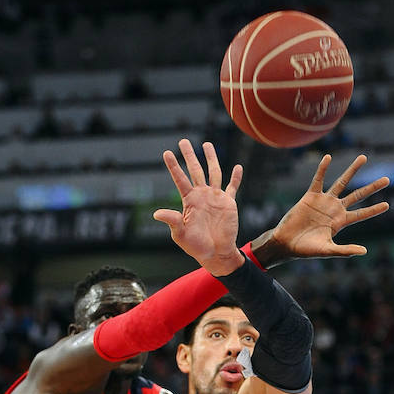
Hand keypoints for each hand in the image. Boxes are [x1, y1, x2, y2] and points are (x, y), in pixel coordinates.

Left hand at [153, 139, 243, 275]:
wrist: (216, 253)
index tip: (167, 153)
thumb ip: (172, 220)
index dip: (174, 166)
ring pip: (213, 173)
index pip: (180, 179)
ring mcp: (215, 197)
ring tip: (207, 144)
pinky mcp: (228, 203)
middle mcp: (201, 196)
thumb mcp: (181, 234)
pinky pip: (233, 187)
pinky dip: (235, 178)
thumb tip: (156, 213)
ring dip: (211, 159)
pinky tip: (237, 167)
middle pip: (195, 170)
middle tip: (183, 140)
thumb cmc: (196, 246)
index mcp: (189, 201)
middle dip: (189, 155)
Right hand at [252, 154, 389, 265]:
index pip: (361, 214)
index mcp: (340, 222)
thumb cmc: (305, 250)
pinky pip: (318, 179)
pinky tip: (328, 157)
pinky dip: (322, 168)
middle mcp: (335, 209)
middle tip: (387, 179)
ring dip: (352, 170)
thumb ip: (345, 250)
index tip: (387, 205)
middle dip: (372, 187)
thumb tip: (364, 251)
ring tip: (364, 158)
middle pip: (358, 195)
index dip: (374, 210)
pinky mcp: (310, 196)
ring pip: (341, 182)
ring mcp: (324, 201)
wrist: (286, 243)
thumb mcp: (327, 250)